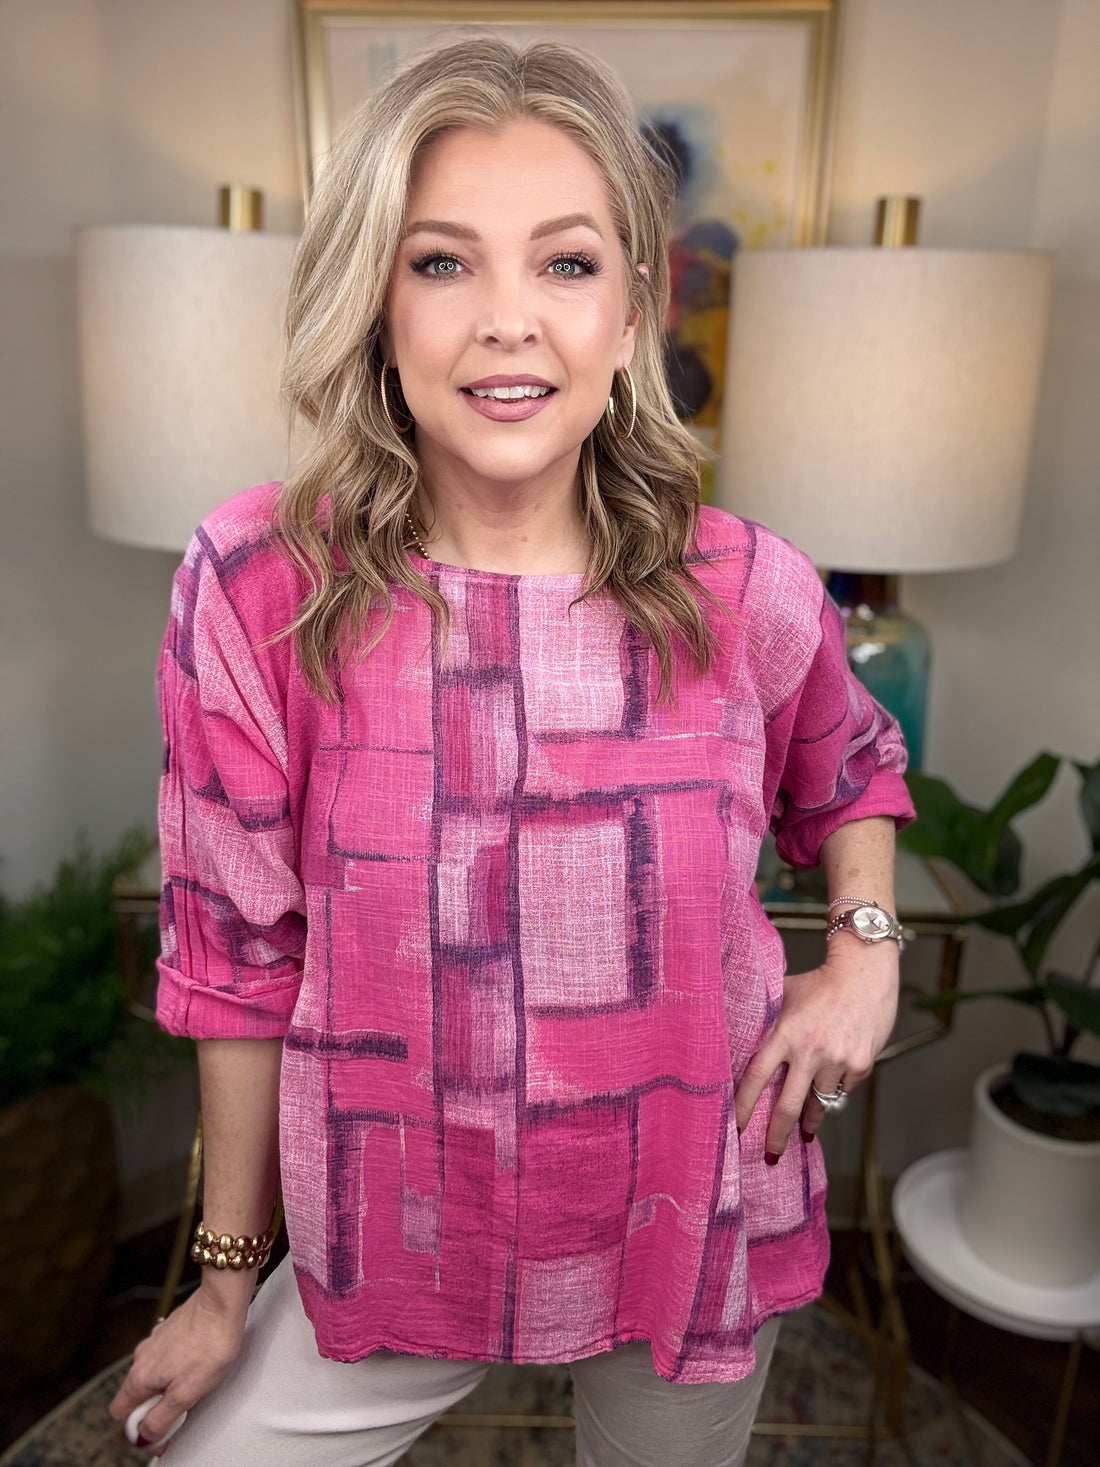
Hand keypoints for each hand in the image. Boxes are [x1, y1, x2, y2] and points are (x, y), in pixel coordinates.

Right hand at [108, 1277, 252, 1454]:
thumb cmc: (209, 1345)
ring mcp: (156, 1341)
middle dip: (156, 1406)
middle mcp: (142, 1357)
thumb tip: (144, 1437)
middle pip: (137, 1395)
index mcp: (139, 1376)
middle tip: (184, 1406)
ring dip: (168, 1386)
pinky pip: (167, 1358)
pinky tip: (198, 1363)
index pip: (119, 1413)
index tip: (162, 1428)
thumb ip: (161, 1419)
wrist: (223, 1302)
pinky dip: (177, 1366)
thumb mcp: (186, 1394)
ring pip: (153, 1375)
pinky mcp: (171, 1330)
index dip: (137, 1428)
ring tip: (195, 1382)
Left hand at [734, 936, 899, 1160]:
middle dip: (777, 1135)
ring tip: (802, 1134)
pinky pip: (842, 1091)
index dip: (745, 1106)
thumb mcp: (786, 996)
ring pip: (818, 1104)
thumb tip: (741, 1038)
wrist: (865, 972)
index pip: (757, 1076)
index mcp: (786, 1033)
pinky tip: (828, 1092)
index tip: (737, 1127)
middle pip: (787, 1105)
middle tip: (770, 1155)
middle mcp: (810, 1051)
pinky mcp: (860, 1065)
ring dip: (809, 1121)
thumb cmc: (821, 982)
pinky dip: (833, 1093)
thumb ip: (767, 1020)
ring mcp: (838, 1060)